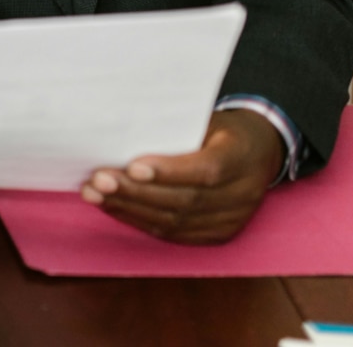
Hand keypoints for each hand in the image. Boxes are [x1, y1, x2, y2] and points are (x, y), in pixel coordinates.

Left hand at [79, 109, 284, 243]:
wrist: (259, 152)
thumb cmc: (222, 129)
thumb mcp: (207, 118)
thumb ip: (175, 128)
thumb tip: (123, 129)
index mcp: (241, 158)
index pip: (206, 171)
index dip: (168, 171)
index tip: (132, 166)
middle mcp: (242, 194)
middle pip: (184, 200)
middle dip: (135, 192)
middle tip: (97, 181)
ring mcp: (231, 220)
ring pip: (175, 221)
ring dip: (129, 208)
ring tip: (94, 194)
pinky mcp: (217, 235)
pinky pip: (173, 233)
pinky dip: (140, 220)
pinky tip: (114, 207)